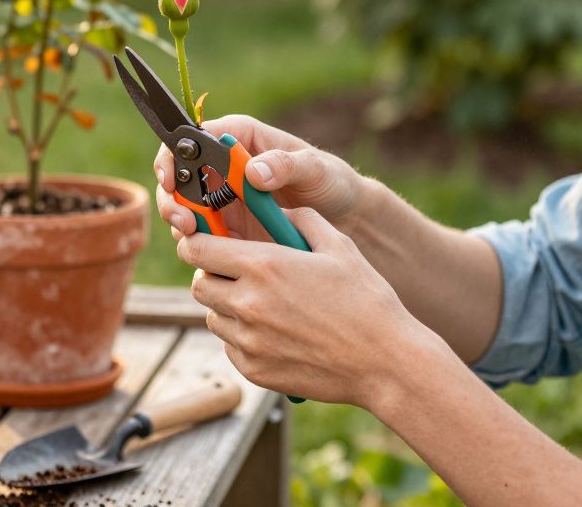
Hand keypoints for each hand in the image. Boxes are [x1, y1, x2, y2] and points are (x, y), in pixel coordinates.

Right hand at [154, 114, 364, 239]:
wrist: (345, 216)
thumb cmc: (330, 180)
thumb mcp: (315, 168)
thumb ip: (285, 165)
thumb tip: (252, 172)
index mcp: (239, 137)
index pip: (194, 137)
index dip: (175, 156)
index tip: (172, 179)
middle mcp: (224, 166)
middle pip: (179, 175)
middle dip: (172, 198)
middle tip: (183, 221)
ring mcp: (223, 198)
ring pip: (184, 207)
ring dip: (181, 223)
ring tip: (194, 239)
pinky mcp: (228, 227)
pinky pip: (203, 235)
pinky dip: (199, 245)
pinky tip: (211, 256)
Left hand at [178, 205, 430, 406]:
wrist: (385, 362)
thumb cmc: (367, 301)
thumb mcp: (339, 246)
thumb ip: (303, 220)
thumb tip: (282, 211)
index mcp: (264, 266)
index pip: (196, 249)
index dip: (196, 242)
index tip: (206, 242)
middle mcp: (247, 304)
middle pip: (198, 284)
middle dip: (212, 274)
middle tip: (238, 273)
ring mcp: (249, 341)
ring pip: (213, 316)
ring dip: (227, 306)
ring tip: (263, 303)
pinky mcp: (254, 370)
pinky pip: (230, 346)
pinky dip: (242, 337)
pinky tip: (274, 331)